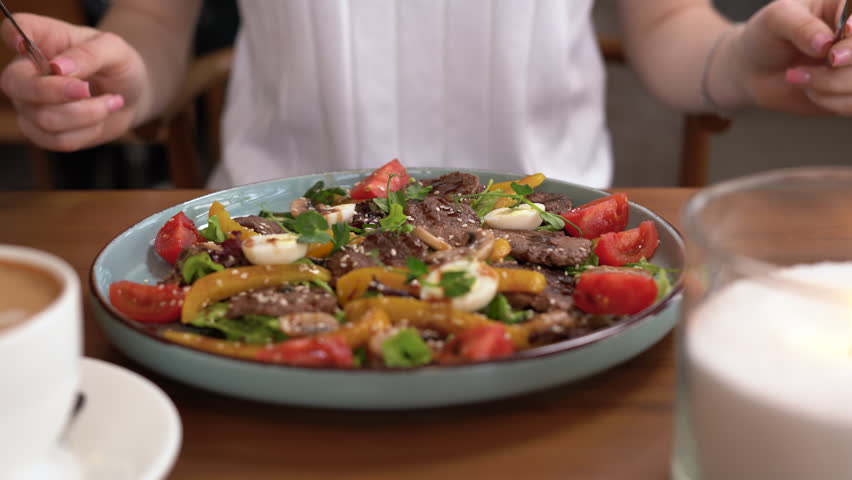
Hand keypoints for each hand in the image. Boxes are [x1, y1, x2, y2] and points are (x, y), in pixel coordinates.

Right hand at [0, 13, 146, 150]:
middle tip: (88, 90)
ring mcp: (29, 104)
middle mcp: (26, 71)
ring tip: (111, 102)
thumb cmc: (118, 66)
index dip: (13, 35)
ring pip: (44, 118)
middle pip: (15, 83)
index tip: (23, 44)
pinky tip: (100, 119)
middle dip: (56, 92)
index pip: (13, 29)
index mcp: (42, 40)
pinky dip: (87, 132)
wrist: (130, 97)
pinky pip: (58, 140)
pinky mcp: (42, 131)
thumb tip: (58, 68)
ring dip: (87, 114)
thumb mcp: (114, 50)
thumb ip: (88, 54)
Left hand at [734, 0, 851, 114]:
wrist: (752, 70)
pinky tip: (810, 92)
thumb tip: (825, 42)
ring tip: (796, 76)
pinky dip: (834, 102)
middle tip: (828, 59)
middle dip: (849, 59)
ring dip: (832, 84)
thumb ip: (801, 26)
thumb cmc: (766, 36)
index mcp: (848, 8)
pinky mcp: (849, 93)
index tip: (846, 30)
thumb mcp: (776, 19)